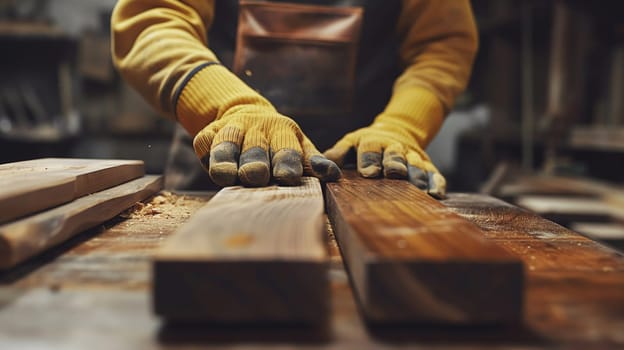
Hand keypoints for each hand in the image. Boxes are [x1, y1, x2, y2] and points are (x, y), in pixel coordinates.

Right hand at [192, 104, 340, 186]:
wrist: (245, 116)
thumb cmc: (279, 143)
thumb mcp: (299, 147)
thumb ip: (313, 162)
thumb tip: (333, 175)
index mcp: (282, 129)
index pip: (285, 147)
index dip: (287, 162)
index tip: (289, 178)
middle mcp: (256, 127)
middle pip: (256, 147)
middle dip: (256, 162)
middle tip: (257, 176)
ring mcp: (230, 128)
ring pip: (227, 144)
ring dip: (228, 160)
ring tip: (227, 177)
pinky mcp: (208, 134)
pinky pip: (205, 143)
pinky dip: (207, 155)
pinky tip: (211, 168)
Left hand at [324, 123, 445, 197]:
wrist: (398, 130)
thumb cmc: (367, 144)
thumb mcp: (351, 142)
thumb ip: (338, 153)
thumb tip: (322, 167)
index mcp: (373, 141)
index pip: (370, 148)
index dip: (369, 159)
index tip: (368, 172)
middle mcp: (394, 147)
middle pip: (395, 154)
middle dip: (395, 163)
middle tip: (395, 174)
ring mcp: (412, 156)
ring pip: (416, 164)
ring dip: (418, 175)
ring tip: (420, 189)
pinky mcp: (427, 165)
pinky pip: (434, 173)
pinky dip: (436, 182)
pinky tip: (436, 193)